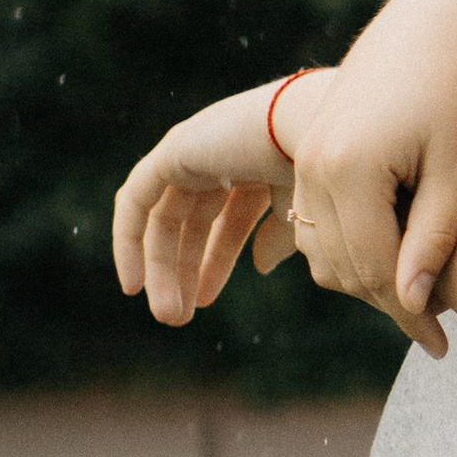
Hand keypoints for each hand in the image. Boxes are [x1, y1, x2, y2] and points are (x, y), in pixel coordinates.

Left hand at [112, 85, 306, 326]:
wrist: (323, 138)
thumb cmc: (328, 175)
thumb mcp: (305, 215)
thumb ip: (279, 238)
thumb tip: (259, 266)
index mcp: (258, 168)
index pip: (225, 220)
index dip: (214, 263)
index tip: (203, 303)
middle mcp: (222, 156)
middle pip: (190, 222)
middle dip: (182, 271)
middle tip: (176, 318)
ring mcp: (196, 150)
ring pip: (164, 218)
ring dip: (161, 268)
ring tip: (167, 314)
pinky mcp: (175, 151)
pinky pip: (137, 200)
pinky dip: (129, 240)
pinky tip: (134, 283)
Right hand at [282, 0, 456, 354]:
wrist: (436, 28)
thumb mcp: (456, 167)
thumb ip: (432, 236)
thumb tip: (411, 305)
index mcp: (352, 169)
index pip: (373, 270)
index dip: (409, 314)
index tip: (440, 345)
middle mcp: (316, 166)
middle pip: (343, 269)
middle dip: (387, 301)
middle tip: (436, 323)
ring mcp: (306, 160)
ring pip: (323, 253)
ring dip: (364, 280)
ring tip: (418, 293)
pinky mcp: (310, 155)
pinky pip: (314, 227)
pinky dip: (346, 251)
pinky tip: (388, 263)